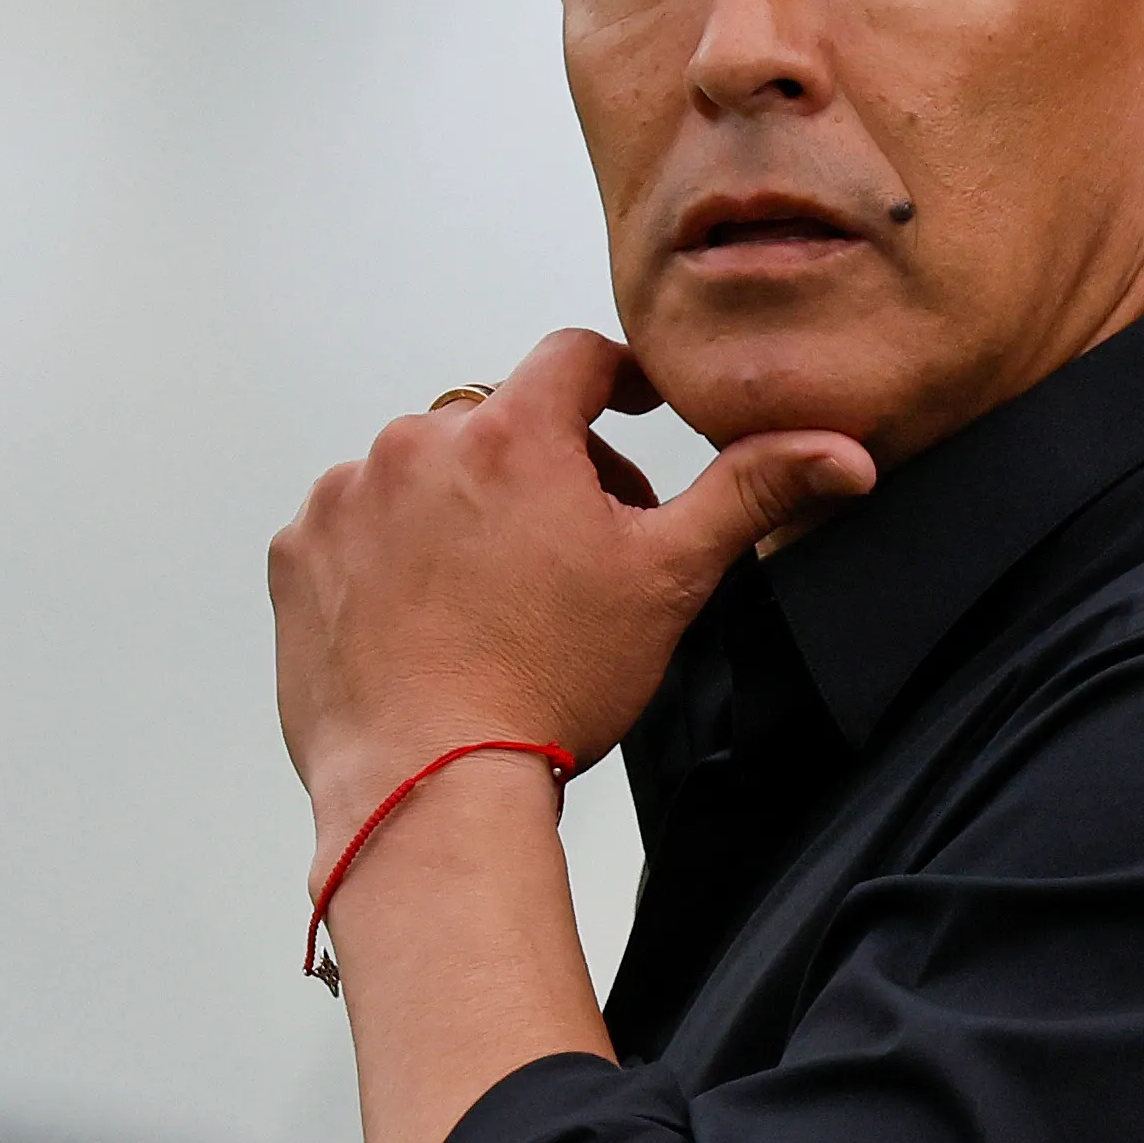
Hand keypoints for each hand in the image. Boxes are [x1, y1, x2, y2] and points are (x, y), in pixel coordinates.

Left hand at [270, 329, 872, 842]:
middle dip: (544, 470)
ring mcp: (345, 498)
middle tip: (579, 553)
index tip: (632, 415)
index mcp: (512, 434)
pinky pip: (355, 525)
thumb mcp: (670, 581)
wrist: (429, 784)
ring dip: (462, 508)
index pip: (574, 357)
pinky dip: (392, 553)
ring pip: (423, 473)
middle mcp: (415, 444)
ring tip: (495, 595)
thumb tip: (844, 452)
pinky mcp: (298, 554)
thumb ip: (751, 495)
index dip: (616, 383)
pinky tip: (430, 616)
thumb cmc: (550, 684)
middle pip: (498, 423)